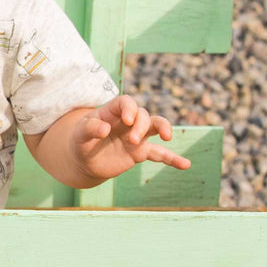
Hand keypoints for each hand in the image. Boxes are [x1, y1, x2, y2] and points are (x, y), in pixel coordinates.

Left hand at [70, 95, 190, 181]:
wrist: (85, 161)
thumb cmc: (81, 142)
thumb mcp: (80, 135)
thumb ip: (89, 129)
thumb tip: (104, 129)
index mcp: (112, 112)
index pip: (126, 102)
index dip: (129, 109)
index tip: (126, 121)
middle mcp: (128, 122)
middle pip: (143, 115)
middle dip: (141, 126)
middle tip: (132, 141)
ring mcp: (137, 136)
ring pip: (156, 126)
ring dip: (163, 129)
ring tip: (167, 138)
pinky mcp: (141, 152)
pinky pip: (160, 154)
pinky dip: (172, 159)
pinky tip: (186, 164)